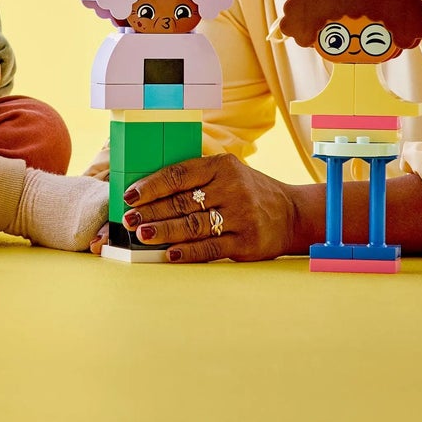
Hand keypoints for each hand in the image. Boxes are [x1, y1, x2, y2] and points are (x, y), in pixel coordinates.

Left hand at [118, 154, 299, 262]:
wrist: (293, 214)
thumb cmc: (248, 191)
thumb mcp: (227, 172)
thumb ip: (196, 177)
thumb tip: (148, 189)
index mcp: (222, 167)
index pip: (179, 174)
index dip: (151, 186)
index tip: (129, 196)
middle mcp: (232, 189)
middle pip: (182, 202)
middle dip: (151, 211)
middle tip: (128, 219)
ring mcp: (241, 216)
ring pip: (193, 225)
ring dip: (164, 231)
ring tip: (143, 234)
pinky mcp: (247, 243)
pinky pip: (212, 248)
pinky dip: (189, 252)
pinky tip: (170, 254)